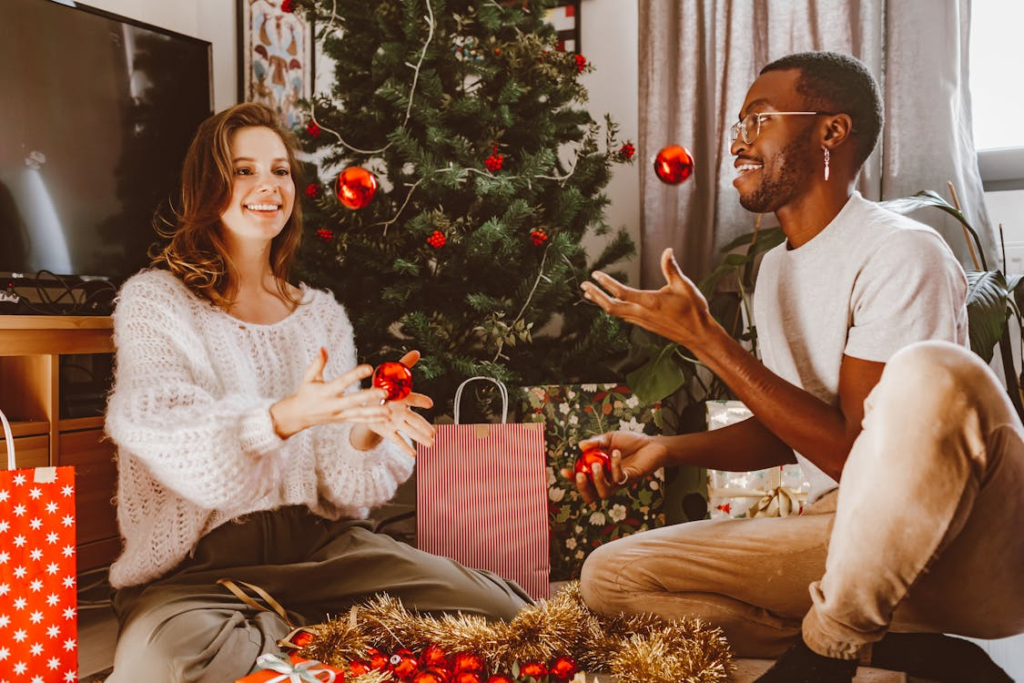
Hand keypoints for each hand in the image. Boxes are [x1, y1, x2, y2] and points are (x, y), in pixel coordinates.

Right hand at [270, 348, 388, 438]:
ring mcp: (339, 414)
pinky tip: (387, 418)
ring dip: (375, 413)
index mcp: (325, 392)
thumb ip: (318, 363)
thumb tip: (323, 348)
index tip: (369, 368)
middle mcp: (333, 405)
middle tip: (384, 392)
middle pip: (353, 401)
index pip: (342, 382)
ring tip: (389, 410)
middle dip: (369, 397)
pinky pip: (360, 421)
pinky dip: (374, 420)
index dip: (355, 375)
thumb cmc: (305, 393)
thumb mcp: (309, 377)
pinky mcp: (344, 420)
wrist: (298, 416)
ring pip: (359, 414)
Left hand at [361, 350, 435, 457]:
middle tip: (434, 433)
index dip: (420, 400)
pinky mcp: (389, 430)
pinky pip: (397, 440)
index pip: (413, 399)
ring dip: (420, 437)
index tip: (429, 403)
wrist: (371, 401)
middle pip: (415, 420)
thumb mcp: (392, 374)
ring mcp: (397, 422)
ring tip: (431, 444)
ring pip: (410, 431)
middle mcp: (403, 411)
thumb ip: (404, 364)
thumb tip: (417, 352)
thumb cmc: (385, 386)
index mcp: (403, 398)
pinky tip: (413, 455)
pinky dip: (404, 447)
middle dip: (424, 426)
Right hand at [560, 431, 667, 504]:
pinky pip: (619, 478)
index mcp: (599, 472)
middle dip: (582, 488)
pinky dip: (615, 465)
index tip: (564, 471)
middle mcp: (607, 481)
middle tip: (579, 475)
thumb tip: (580, 445)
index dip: (572, 479)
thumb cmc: (630, 442)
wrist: (651, 443)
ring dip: (597, 480)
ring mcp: (619, 482)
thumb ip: (595, 442)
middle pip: (591, 496)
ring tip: (597, 465)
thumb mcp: (609, 438)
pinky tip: (615, 452)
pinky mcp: (630, 480)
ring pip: (604, 492)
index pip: (582, 481)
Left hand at [580, 248, 715, 350]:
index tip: (595, 274)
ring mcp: (642, 321)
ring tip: (589, 293)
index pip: (622, 292)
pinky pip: (623, 316)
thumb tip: (667, 251)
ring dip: (601, 302)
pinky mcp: (644, 325)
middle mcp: (642, 313)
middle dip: (596, 295)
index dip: (606, 283)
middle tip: (584, 285)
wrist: (698, 334)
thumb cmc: (693, 309)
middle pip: (611, 306)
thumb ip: (672, 269)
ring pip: (615, 313)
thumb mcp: (685, 286)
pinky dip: (612, 308)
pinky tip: (608, 303)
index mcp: (650, 302)